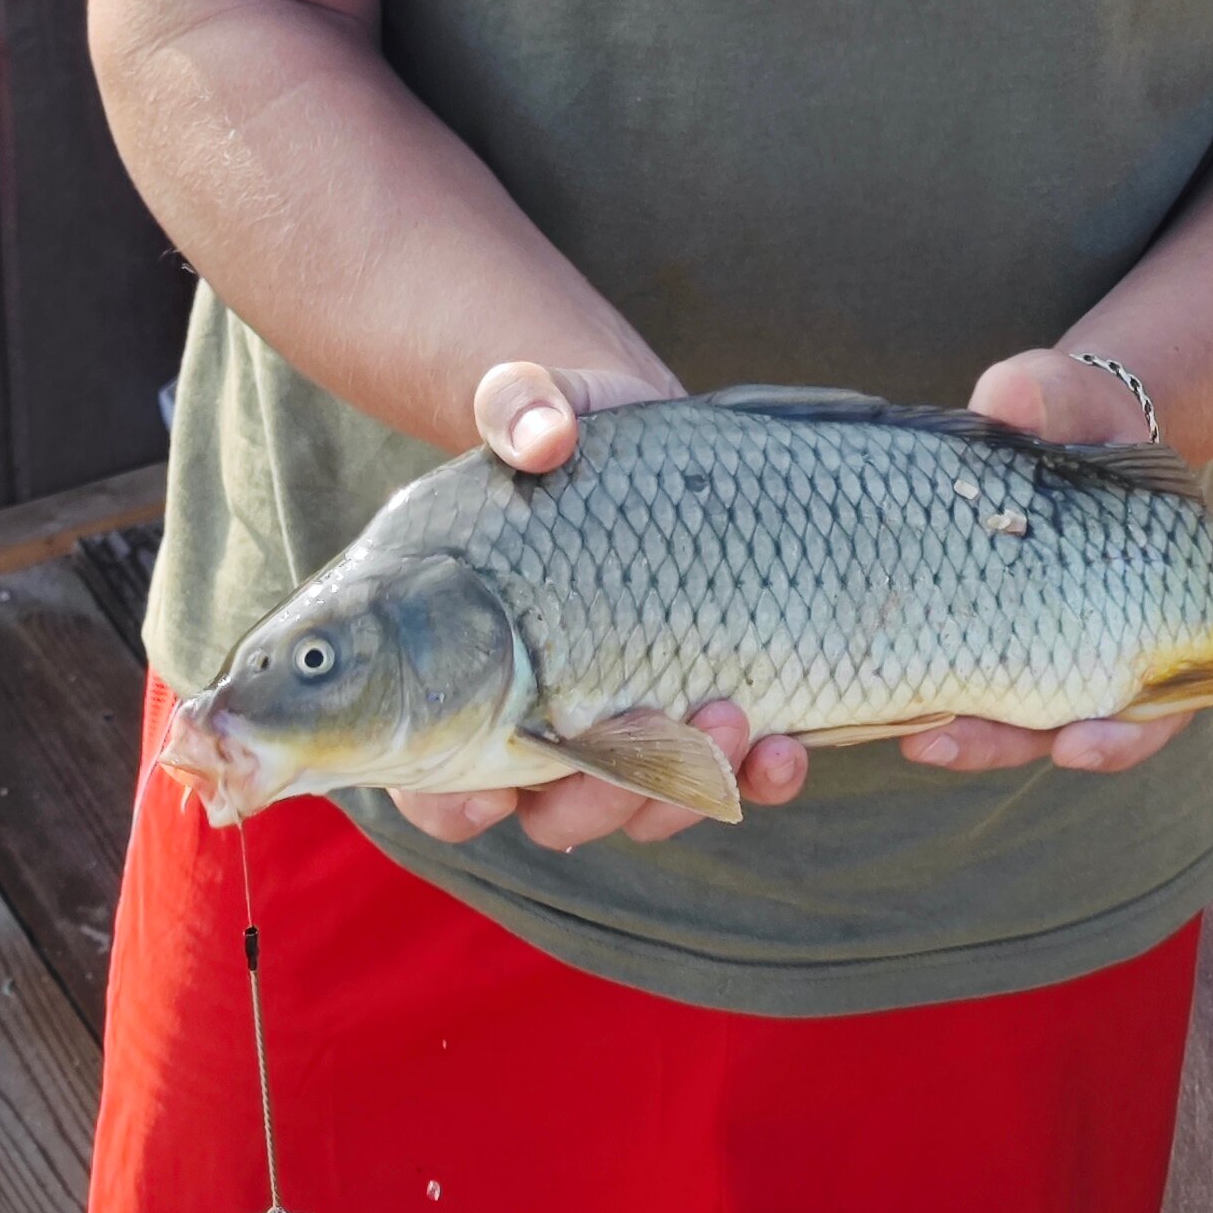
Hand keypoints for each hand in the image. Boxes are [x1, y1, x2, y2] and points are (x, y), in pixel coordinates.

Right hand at [400, 359, 810, 845]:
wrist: (653, 439)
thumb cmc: (564, 427)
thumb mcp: (531, 399)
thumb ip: (518, 408)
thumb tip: (543, 433)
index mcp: (460, 669)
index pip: (429, 778)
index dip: (448, 803)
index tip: (489, 796)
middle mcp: (538, 720)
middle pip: (549, 812)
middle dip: (598, 798)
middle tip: (641, 726)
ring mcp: (625, 727)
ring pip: (642, 809)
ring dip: (685, 788)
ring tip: (733, 717)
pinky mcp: (703, 712)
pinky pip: (726, 779)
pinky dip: (755, 777)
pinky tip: (784, 748)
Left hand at [892, 343, 1188, 782]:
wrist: (1049, 424)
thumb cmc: (1078, 418)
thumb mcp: (1072, 400)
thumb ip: (1051, 399)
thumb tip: (1009, 395)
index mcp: (1157, 607)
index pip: (1158, 700)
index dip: (1122, 736)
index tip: (1077, 742)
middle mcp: (1102, 644)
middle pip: (1067, 727)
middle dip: (1005, 743)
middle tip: (947, 744)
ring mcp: (1041, 646)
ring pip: (1011, 721)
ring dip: (963, 736)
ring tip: (910, 734)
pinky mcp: (984, 636)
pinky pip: (965, 684)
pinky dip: (932, 699)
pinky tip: (889, 704)